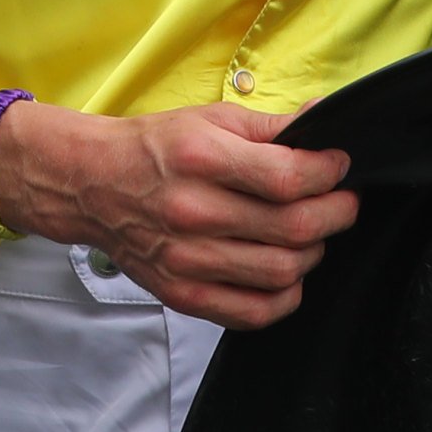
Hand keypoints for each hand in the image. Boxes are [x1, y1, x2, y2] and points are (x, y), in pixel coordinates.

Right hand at [0, 100, 359, 328]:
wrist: (90, 185)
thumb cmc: (154, 148)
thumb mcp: (209, 119)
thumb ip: (270, 126)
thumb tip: (323, 122)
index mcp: (201, 159)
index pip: (289, 178)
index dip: (329, 174)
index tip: (338, 167)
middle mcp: (193, 212)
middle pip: (295, 229)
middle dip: (336, 213)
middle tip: (341, 201)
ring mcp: (187, 260)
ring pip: (283, 272)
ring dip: (313, 251)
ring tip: (309, 232)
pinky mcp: (183, 294)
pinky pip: (255, 312)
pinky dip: (285, 295)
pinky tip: (285, 271)